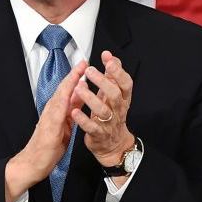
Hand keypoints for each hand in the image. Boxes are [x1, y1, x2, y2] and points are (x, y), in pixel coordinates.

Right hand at [4, 61, 88, 201]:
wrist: (33, 163)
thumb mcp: (64, 126)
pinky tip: (70, 95)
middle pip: (63, 89)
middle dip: (73, 75)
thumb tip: (79, 99)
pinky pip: (57, 113)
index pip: (67, 90)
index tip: (85, 66)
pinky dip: (64, 102)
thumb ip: (70, 112)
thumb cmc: (48, 147)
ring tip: (78, 72)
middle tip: (83, 62)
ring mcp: (49, 118)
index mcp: (56, 111)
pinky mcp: (49, 128)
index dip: (76, 77)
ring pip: (60, 96)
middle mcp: (51, 111)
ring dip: (69, 83)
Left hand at [70, 50, 134, 166]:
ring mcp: (109, 123)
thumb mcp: (114, 95)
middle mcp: (118, 110)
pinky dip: (83, 119)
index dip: (118, 71)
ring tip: (79, 87)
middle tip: (90, 70)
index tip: (109, 59)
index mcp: (123, 99)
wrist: (113, 145)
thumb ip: (112, 76)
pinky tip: (74, 111)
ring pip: (103, 111)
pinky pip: (92, 127)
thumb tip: (110, 56)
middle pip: (114, 94)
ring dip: (91, 98)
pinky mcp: (98, 134)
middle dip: (103, 81)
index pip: (126, 84)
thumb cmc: (111, 115)